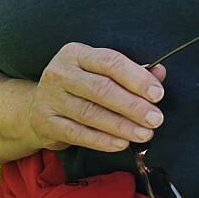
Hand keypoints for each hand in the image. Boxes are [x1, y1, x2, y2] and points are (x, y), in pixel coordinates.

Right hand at [24, 42, 167, 153]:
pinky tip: (122, 144)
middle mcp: (60, 72)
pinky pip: (78, 134)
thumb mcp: (100, 72)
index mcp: (76, 53)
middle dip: (132, 106)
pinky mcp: (45, 122)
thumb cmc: (80, 86)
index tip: (158, 94)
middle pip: (101, 89)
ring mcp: (49, 98)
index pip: (110, 62)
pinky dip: (103, 140)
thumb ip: (132, 72)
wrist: (37, 107)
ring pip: (90, 113)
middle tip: (156, 119)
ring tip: (145, 134)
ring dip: (122, 126)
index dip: (137, 78)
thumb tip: (160, 72)